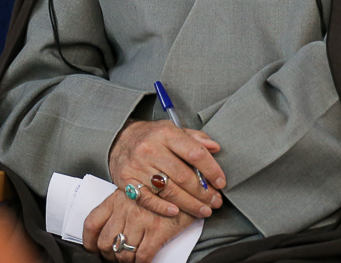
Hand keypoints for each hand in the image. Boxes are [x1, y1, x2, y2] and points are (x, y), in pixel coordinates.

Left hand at [84, 189, 197, 262]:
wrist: (190, 183)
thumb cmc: (163, 188)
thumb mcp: (137, 189)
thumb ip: (122, 204)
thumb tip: (111, 228)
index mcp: (116, 198)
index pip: (92, 223)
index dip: (90, 241)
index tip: (94, 248)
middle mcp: (126, 209)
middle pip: (106, 242)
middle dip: (110, 254)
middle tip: (117, 256)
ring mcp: (141, 220)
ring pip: (123, 253)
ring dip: (126, 261)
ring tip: (132, 259)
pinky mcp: (158, 230)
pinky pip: (143, 256)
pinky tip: (145, 261)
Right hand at [109, 120, 224, 217]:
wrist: (119, 139)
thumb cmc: (151, 136)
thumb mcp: (173, 129)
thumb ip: (195, 138)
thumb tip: (215, 148)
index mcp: (166, 134)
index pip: (195, 153)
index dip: (211, 170)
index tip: (221, 182)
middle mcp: (151, 149)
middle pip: (183, 176)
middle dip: (203, 193)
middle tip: (215, 202)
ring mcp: (138, 166)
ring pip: (169, 190)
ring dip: (190, 204)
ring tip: (203, 211)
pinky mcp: (126, 180)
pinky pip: (147, 199)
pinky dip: (162, 207)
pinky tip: (176, 212)